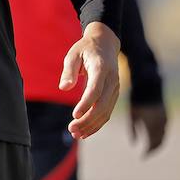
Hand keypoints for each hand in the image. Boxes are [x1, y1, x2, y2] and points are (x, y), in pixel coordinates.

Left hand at [60, 22, 121, 139]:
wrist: (105, 44)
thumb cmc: (85, 49)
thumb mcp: (73, 54)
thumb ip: (69, 71)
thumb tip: (64, 88)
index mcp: (102, 69)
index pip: (96, 90)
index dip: (86, 104)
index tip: (74, 115)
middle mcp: (112, 80)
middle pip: (102, 105)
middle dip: (87, 120)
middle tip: (71, 130)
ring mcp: (115, 89)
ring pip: (106, 112)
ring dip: (92, 125)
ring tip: (76, 134)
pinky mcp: (114, 95)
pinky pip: (107, 112)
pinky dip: (97, 124)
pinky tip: (85, 132)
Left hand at [130, 103, 168, 155]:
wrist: (148, 84)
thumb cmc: (136, 99)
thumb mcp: (132, 115)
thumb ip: (133, 130)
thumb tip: (134, 144)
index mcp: (152, 124)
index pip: (152, 143)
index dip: (148, 152)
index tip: (142, 157)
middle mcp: (161, 123)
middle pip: (160, 141)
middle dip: (153, 149)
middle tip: (146, 154)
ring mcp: (165, 119)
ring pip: (163, 136)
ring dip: (157, 143)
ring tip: (149, 147)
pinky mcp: (166, 115)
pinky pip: (164, 130)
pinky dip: (160, 136)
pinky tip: (153, 137)